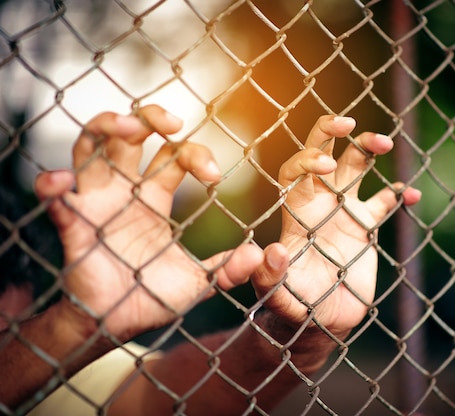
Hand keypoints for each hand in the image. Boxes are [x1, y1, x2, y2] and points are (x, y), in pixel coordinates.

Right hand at [34, 105, 286, 341]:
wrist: (118, 325)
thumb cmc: (153, 298)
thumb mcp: (197, 282)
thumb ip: (227, 269)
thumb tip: (260, 255)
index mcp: (154, 197)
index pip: (173, 156)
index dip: (195, 154)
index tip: (214, 175)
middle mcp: (124, 191)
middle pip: (130, 137)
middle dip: (149, 118)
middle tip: (172, 122)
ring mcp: (96, 203)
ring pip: (91, 147)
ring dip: (105, 127)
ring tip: (127, 125)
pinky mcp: (73, 225)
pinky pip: (55, 200)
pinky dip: (51, 186)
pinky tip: (59, 181)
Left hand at [253, 115, 420, 337]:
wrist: (321, 320)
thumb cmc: (293, 307)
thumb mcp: (277, 295)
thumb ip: (270, 277)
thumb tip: (272, 251)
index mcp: (296, 213)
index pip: (294, 172)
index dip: (307, 160)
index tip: (327, 165)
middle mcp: (319, 204)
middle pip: (323, 155)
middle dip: (331, 133)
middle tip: (348, 123)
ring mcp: (344, 212)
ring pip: (356, 167)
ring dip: (368, 149)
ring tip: (385, 142)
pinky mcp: (365, 227)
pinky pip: (385, 202)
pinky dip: (399, 194)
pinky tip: (413, 194)